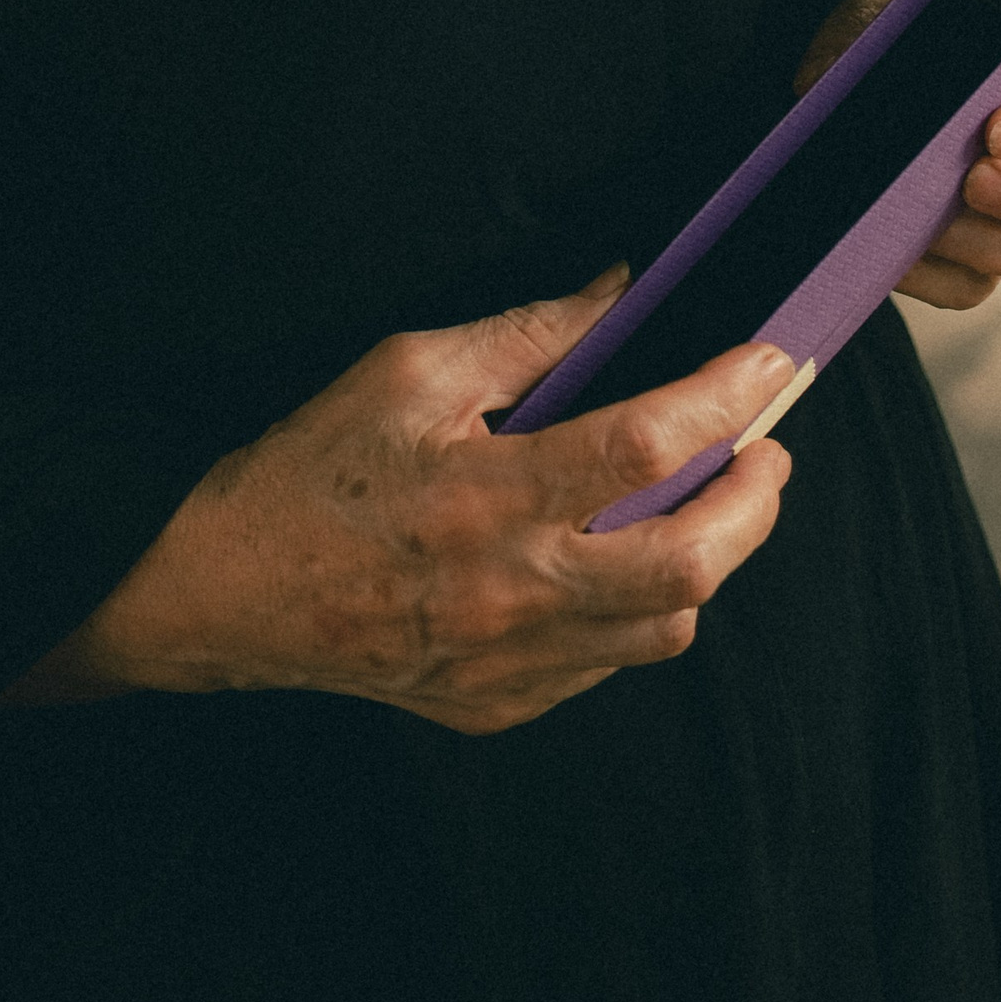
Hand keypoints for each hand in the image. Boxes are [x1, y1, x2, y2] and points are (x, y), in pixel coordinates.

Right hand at [8, 278, 793, 731]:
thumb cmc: (317, 464)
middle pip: (686, 562)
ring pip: (664, 627)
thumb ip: (530, 334)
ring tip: (714, 498)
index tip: (773, 359)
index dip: (725, 398)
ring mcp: (507, 664)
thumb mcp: (412, 366)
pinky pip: (608, 663)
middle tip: (770, 447)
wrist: (227, 591)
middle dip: (755, 500)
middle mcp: (507, 591)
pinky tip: (626, 554)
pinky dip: (641, 605)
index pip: (643, 447)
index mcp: (484, 494)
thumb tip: (626, 294)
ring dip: (711, 557)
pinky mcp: (498, 707)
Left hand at [794, 0, 1000, 310]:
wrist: (840, 80)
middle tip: (974, 181)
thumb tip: (942, 86)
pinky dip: (931, 270)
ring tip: (923, 215)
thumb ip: (946, 37)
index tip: (996, 129)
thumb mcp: (916, 17)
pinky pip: (973, 287)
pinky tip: (890, 244)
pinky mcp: (976, 261)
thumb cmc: (894, 32)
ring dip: (990, 245)